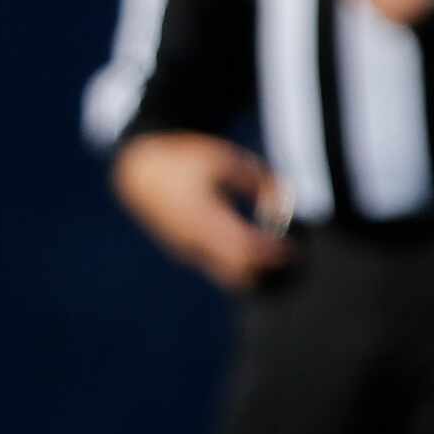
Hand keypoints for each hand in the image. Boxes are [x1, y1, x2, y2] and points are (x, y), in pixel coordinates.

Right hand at [111, 131, 293, 291]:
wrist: (139, 172)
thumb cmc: (186, 161)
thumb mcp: (226, 159)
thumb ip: (259, 182)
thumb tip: (283, 205)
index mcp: (201, 215)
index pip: (244, 247)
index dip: (271, 252)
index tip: (293, 248)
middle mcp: (192, 239)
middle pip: (237, 272)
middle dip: (264, 268)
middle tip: (287, 255)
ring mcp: (186, 249)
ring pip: (226, 274)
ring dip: (252, 268)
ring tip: (272, 253)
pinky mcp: (183, 252)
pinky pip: (215, 266)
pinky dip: (237, 263)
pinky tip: (252, 249)